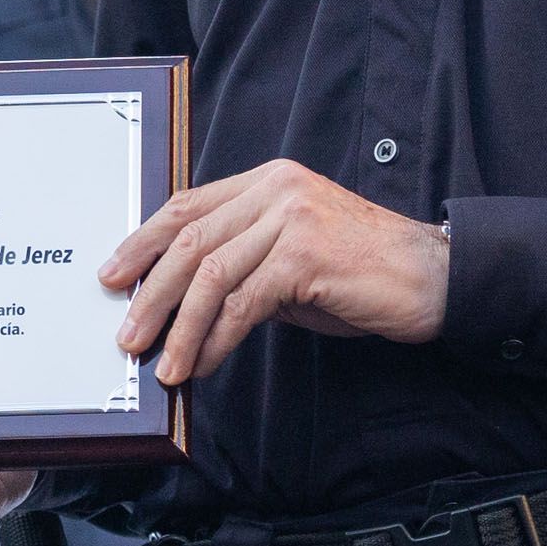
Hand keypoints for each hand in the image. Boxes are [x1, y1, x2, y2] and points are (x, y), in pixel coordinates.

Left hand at [101, 161, 448, 387]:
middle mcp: (276, 190)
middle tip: (127, 334)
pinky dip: (217, 339)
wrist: (432, 277)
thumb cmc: (363, 273)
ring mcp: (291, 218)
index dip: (143, 242)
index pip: (188, 206)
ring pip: (210, 273)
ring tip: (163, 364)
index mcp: (268, 181)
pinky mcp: (305, 255)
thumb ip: (244, 263)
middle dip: (151, 292)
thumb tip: (183, 302)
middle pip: (190, 240)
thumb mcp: (293, 257)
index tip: (114, 276)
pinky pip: (243, 303)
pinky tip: (205, 363)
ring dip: (179, 326)